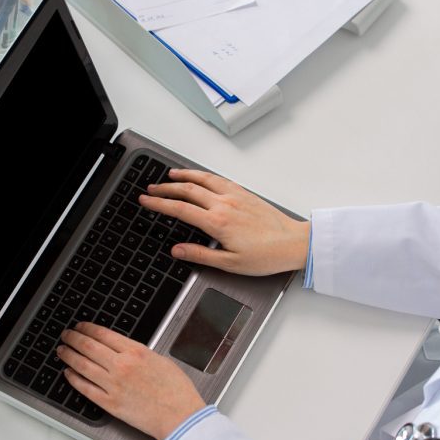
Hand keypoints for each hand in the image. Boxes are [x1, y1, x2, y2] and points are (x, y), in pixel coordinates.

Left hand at [58, 323, 204, 439]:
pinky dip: (74, 379)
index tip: (80, 327)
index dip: (87, 328)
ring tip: (62, 351)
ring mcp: (113, 385)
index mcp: (136, 352)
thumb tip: (124, 351)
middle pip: (88, 346)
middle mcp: (121, 366)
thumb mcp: (160, 360)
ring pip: (82, 365)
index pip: (103, 334)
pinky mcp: (109, 403)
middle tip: (66, 335)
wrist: (180, 417)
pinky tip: (68, 374)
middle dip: (73, 338)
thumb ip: (139, 354)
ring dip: (68, 356)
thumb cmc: (177, 391)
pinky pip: (85, 388)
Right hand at [140, 168, 310, 275]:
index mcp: (217, 222)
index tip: (146, 201)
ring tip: (169, 175)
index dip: (159, 204)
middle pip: (187, 190)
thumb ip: (200, 254)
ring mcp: (235, 196)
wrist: (293, 243)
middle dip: (165, 188)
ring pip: (203, 179)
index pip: (180, 209)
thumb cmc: (266, 255)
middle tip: (150, 189)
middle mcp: (224, 204)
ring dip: (183, 176)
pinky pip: (218, 179)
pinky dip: (203, 175)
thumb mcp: (230, 263)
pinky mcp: (244, 194)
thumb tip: (177, 250)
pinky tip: (199, 177)